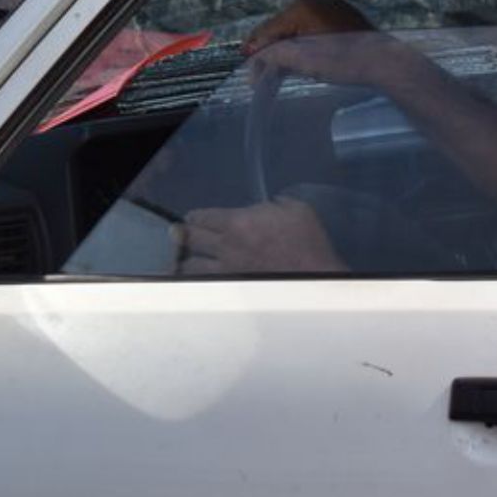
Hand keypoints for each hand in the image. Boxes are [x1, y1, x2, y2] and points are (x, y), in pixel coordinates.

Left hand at [179, 200, 347, 274]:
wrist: (319, 280)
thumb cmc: (307, 242)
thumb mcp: (294, 208)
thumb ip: (271, 205)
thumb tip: (262, 209)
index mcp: (237, 224)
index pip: (202, 217)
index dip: (195, 217)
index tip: (192, 219)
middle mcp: (225, 248)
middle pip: (191, 239)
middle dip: (182, 235)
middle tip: (178, 235)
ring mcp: (227, 272)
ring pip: (192, 267)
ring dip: (184, 261)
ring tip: (179, 261)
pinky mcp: (234, 291)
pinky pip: (207, 285)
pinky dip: (198, 282)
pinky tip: (195, 282)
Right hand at [243, 0, 409, 93]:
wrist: (386, 64)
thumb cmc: (344, 62)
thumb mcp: (303, 60)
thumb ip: (275, 55)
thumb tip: (257, 56)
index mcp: (303, 7)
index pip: (271, 28)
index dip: (256, 46)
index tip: (245, 59)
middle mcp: (317, 1)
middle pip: (285, 25)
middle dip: (273, 45)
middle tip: (262, 65)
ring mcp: (334, 7)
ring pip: (301, 27)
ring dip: (290, 44)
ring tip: (281, 64)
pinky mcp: (347, 17)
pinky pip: (317, 27)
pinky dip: (307, 41)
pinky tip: (306, 56)